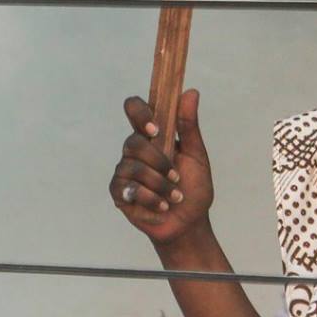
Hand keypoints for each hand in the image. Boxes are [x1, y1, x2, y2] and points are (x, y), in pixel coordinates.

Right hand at [111, 90, 214, 246]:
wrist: (190, 224)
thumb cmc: (193, 189)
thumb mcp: (196, 156)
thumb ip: (189, 125)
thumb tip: (191, 92)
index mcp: (151, 136)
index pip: (134, 110)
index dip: (140, 114)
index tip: (156, 129)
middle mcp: (134, 151)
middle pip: (133, 142)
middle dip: (159, 163)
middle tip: (176, 177)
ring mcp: (125, 171)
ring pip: (134, 168)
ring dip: (160, 186)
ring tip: (174, 197)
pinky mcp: (119, 192)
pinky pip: (128, 189)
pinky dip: (150, 199)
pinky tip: (161, 206)